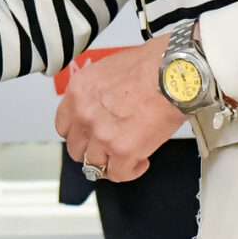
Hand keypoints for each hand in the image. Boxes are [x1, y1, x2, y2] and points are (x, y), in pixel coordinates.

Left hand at [54, 38, 182, 181]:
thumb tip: (102, 106)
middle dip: (94, 150)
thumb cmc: (151, 65)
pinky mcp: (122, 151)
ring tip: (128, 156)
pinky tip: (141, 161)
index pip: (64, 126)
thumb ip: (97, 93)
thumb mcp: (109, 70)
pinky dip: (130, 171)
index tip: (90, 136)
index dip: (79, 134)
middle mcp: (84, 115)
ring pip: (94, 165)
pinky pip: (119, 174)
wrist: (173, 72)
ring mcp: (101, 135)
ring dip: (111, 163)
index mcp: (78, 92)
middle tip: (110, 148)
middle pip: (76, 148)